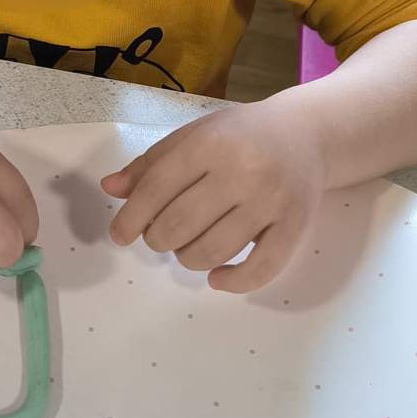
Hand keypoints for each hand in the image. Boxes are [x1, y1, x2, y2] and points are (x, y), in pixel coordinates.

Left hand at [101, 93, 324, 292]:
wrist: (305, 134)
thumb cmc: (241, 135)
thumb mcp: (193, 136)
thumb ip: (151, 164)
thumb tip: (111, 189)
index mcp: (210, 143)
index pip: (157, 188)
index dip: (131, 218)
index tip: (119, 235)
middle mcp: (242, 170)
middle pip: (180, 224)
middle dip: (158, 239)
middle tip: (160, 236)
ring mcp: (271, 200)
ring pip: (213, 251)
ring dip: (188, 259)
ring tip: (187, 247)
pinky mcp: (295, 226)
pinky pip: (260, 269)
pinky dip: (233, 283)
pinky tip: (216, 277)